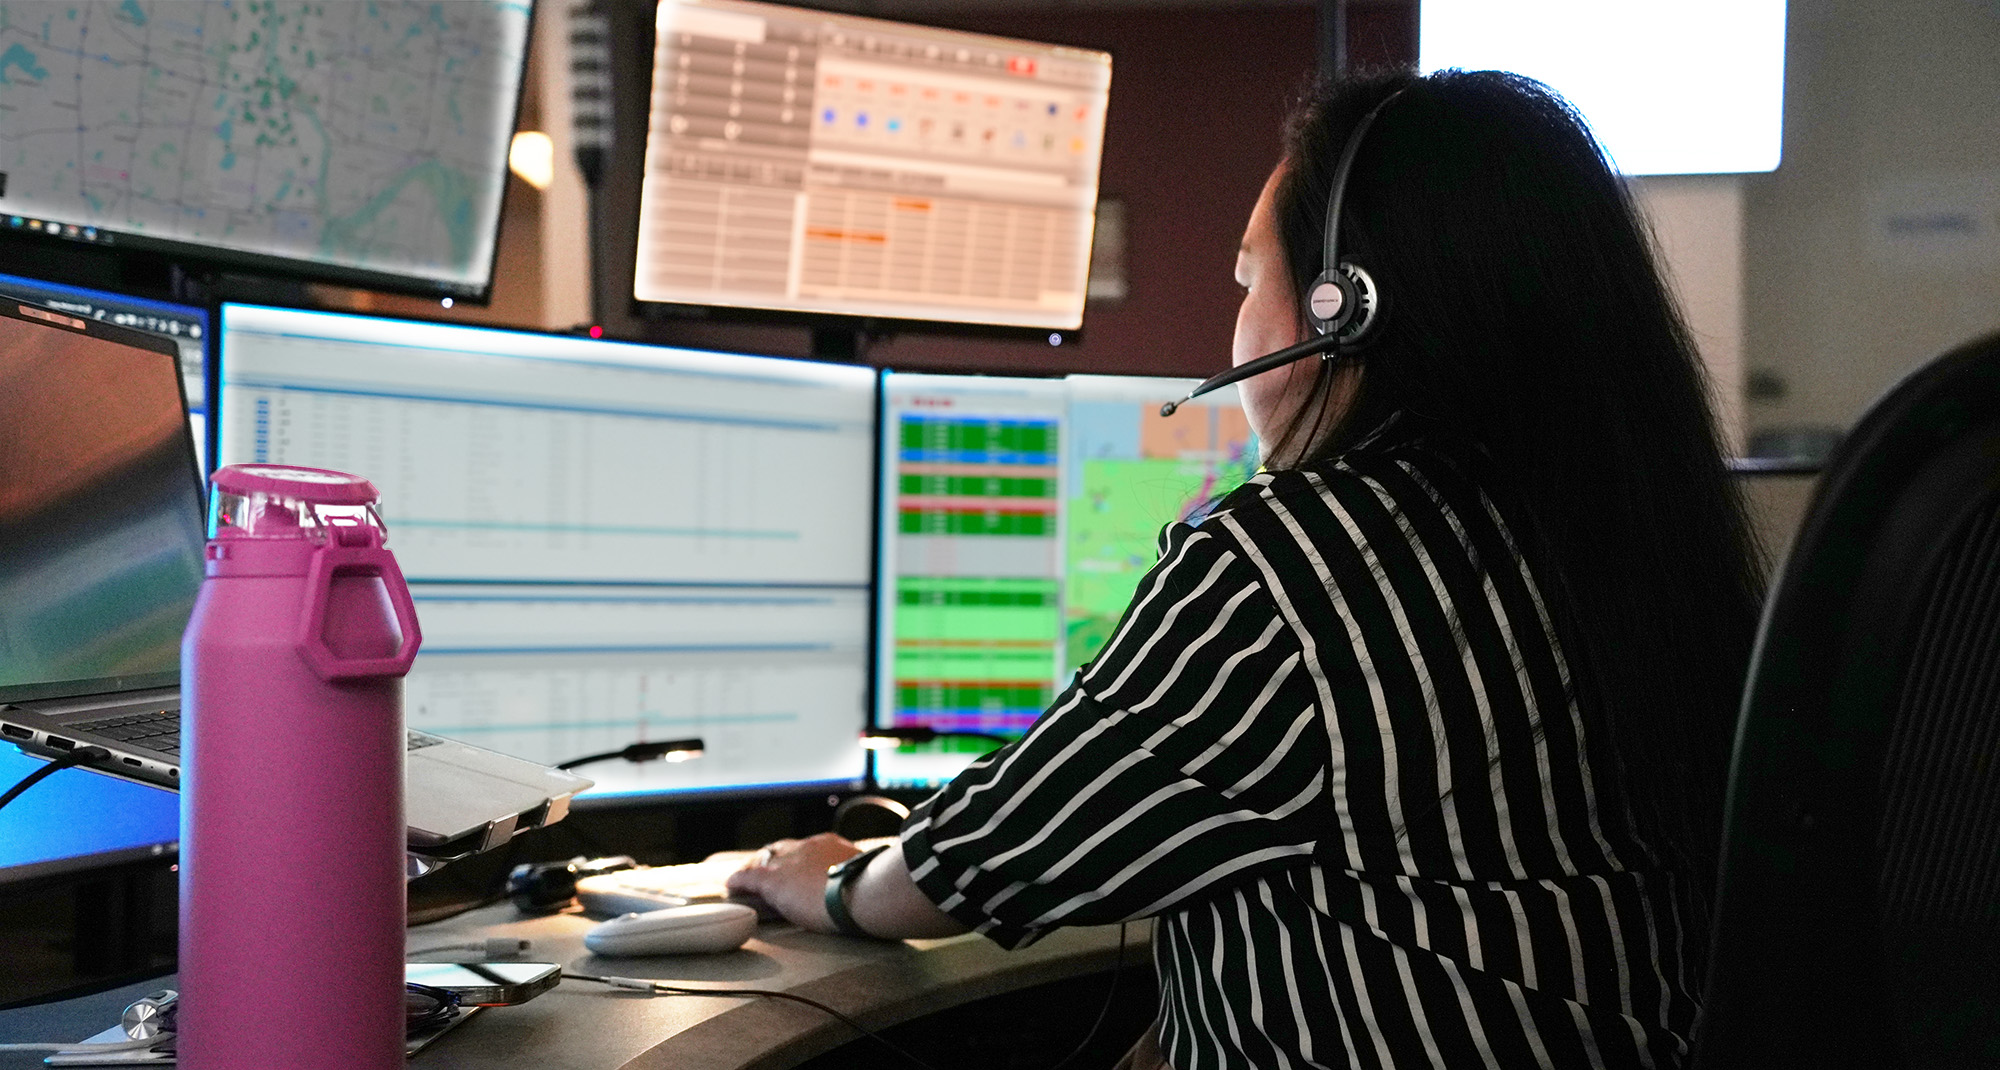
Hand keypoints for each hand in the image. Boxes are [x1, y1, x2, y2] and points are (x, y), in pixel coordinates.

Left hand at [725, 832, 860, 933]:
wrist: (862, 892)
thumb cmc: (873, 890)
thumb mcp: (867, 878)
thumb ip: (860, 878)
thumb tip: (868, 886)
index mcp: (831, 846)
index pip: (808, 849)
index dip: (799, 859)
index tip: (799, 869)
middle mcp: (807, 848)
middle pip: (783, 850)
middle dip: (774, 860)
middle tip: (768, 871)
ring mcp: (789, 862)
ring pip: (763, 861)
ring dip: (755, 871)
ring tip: (746, 881)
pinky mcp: (773, 880)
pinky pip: (748, 878)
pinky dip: (739, 882)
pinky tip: (731, 887)